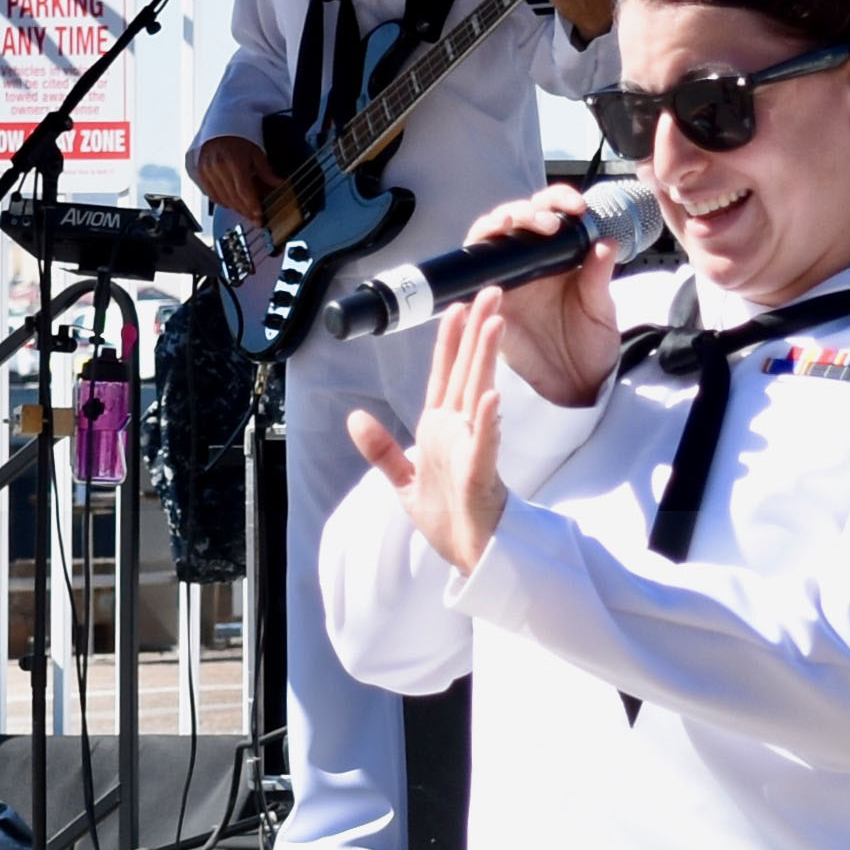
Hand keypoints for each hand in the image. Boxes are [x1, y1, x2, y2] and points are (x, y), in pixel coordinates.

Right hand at [187, 129, 284, 225]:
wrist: (219, 124)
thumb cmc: (238, 135)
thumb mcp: (257, 152)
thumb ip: (266, 172)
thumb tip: (279, 184)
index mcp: (233, 162)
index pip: (244, 192)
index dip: (252, 207)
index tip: (259, 216)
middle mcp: (216, 167)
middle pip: (233, 198)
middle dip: (246, 210)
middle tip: (255, 216)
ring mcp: (205, 171)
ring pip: (221, 199)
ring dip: (234, 207)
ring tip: (245, 209)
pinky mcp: (198, 173)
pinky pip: (211, 195)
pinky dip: (222, 201)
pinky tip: (231, 200)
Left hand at [346, 301, 509, 573]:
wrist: (470, 555)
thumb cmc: (448, 519)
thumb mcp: (405, 481)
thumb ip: (382, 449)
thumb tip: (355, 418)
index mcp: (440, 429)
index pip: (445, 375)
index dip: (449, 340)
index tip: (457, 307)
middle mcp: (458, 432)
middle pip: (467, 373)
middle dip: (478, 333)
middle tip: (492, 294)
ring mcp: (471, 450)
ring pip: (478, 395)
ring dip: (485, 361)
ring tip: (494, 325)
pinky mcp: (480, 476)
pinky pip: (484, 445)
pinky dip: (487, 422)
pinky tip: (490, 398)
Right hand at [441, 184, 624, 403]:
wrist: (578, 385)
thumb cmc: (591, 344)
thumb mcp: (600, 307)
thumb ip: (599, 276)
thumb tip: (605, 241)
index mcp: (556, 255)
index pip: (550, 212)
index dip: (558, 200)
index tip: (576, 207)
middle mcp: (527, 262)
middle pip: (513, 219)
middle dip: (525, 211)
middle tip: (546, 223)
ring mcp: (505, 282)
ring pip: (487, 240)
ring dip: (495, 225)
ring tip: (513, 225)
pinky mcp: (486, 306)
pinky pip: (471, 282)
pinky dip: (475, 267)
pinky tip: (491, 261)